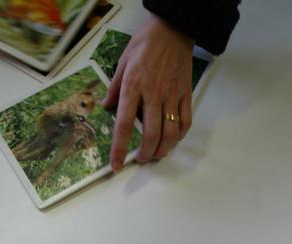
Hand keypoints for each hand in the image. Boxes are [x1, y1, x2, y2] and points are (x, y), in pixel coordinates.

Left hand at [102, 13, 193, 170]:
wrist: (172, 30)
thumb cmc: (145, 44)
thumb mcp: (122, 62)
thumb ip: (114, 88)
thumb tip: (106, 107)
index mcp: (133, 87)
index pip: (125, 125)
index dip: (119, 148)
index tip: (116, 165)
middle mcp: (154, 94)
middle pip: (152, 134)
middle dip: (146, 154)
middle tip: (141, 160)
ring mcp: (172, 95)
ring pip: (171, 132)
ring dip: (164, 149)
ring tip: (157, 155)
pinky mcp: (186, 94)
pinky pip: (186, 121)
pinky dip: (180, 136)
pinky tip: (173, 140)